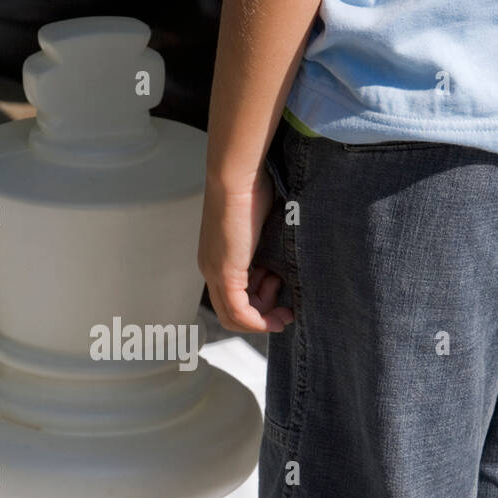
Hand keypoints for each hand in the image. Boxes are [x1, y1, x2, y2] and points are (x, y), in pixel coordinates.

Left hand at [197, 166, 293, 333]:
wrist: (238, 176)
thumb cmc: (252, 189)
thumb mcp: (263, 227)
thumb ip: (268, 249)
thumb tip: (285, 265)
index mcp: (217, 258)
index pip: (232, 299)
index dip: (259, 306)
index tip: (283, 299)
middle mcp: (211, 269)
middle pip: (233, 313)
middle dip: (263, 315)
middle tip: (287, 306)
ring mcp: (215, 273)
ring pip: (235, 317)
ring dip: (264, 318)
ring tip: (285, 300)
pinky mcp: (225, 273)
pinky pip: (239, 312)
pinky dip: (259, 321)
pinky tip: (277, 317)